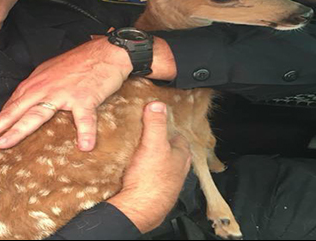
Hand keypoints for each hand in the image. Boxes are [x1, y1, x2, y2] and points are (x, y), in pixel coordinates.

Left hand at [0, 37, 132, 150]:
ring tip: (3, 144)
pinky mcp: (85, 98)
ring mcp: (63, 94)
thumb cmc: (80, 62)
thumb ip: (39, 89)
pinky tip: (84, 146)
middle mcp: (44, 88)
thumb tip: (26, 104)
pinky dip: (85, 133)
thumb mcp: (52, 72)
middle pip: (15, 111)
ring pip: (37, 114)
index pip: (11, 106)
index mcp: (36, 84)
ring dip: (18, 130)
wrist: (106, 51)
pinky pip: (84, 119)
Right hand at [107, 101, 191, 233]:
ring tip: (140, 152)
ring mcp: (167, 183)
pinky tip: (134, 171)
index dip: (169, 127)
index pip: (179, 137)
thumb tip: (158, 105)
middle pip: (172, 152)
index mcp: (181, 157)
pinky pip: (150, 178)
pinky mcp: (154, 193)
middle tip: (148, 136)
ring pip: (162, 166)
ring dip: (153, 159)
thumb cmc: (150, 181)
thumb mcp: (153, 145)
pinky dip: (144, 173)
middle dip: (162, 144)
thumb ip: (156, 124)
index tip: (160, 121)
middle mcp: (177, 171)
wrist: (140, 209)